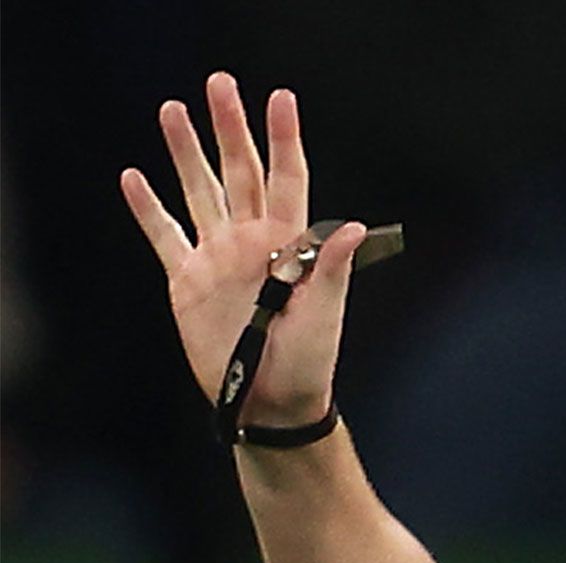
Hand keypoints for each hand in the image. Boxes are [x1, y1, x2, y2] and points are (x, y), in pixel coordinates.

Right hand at [120, 73, 358, 427]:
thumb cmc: (308, 363)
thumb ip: (333, 269)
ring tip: (171, 110)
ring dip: (185, 153)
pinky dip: (148, 209)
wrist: (270, 403)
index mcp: (290, 244)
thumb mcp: (325, 315)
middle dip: (229, 128)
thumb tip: (357, 227)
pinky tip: (134, 177)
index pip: (288, 178)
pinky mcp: (187, 281)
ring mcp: (218, 258)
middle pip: (239, 172)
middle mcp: (253, 242)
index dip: (284, 138)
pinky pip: (165, 235)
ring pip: (199, 191)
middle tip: (219, 83)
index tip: (281, 97)